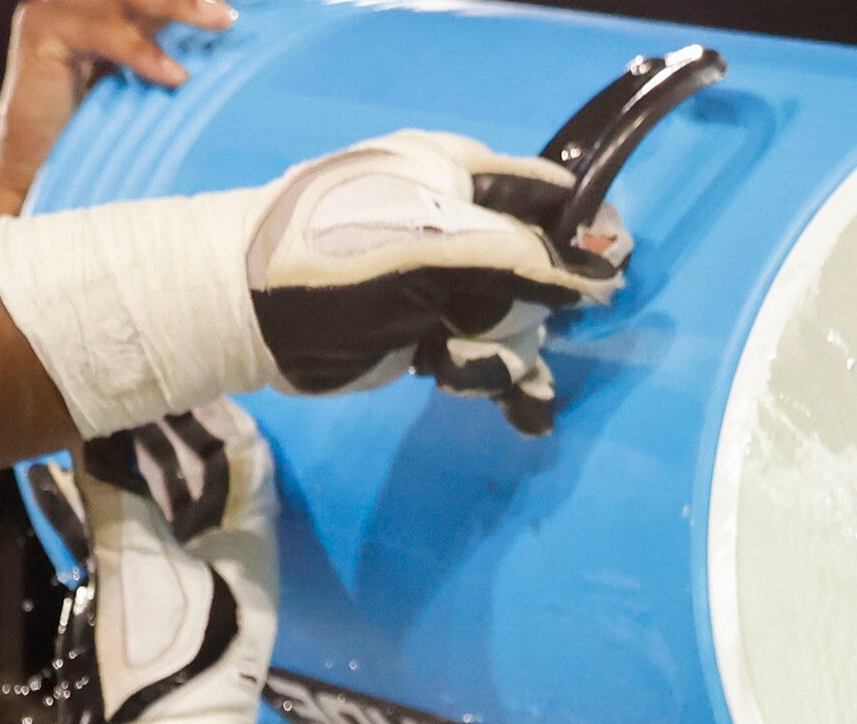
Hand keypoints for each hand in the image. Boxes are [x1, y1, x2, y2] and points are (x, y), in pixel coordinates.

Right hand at [0, 0, 237, 231]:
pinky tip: (174, 76)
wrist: (39, 166)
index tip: (249, 6)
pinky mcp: (41, 32)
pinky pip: (100, 32)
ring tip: (223, 21)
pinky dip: (140, 52)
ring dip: (178, 6)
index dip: (195, 0)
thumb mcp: (152, 91)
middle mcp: (83, 1)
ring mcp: (57, 10)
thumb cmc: (100, 134)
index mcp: (111, 10)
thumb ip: (182, 65)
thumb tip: (248, 66)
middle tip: (235, 10)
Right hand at [40, 399, 275, 723]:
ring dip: (118, 461)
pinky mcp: (142, 597)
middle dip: (159, 428)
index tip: (176, 372)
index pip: (244, 458)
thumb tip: (97, 434)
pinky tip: (45, 474)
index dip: (214, 412)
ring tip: (77, 415)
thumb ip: (120, 495)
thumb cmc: (166, 658)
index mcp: (247, 544)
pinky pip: (116, 536)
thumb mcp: (141, 564)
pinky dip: (86, 503)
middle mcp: (221, 554)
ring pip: (153, 500)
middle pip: (196, 472)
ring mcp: (181, 576)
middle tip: (114, 384)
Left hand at [245, 131, 627, 434]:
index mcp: (457, 176)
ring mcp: (448, 285)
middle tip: (486, 325)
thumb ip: (528, 259)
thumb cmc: (337, 259)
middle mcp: (461, 226)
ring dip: (504, 356)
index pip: (549, 195)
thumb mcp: (440, 244)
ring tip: (456, 367)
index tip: (608, 272)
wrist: (248, 316)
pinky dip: (503, 385)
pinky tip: (522, 415)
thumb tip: (604, 279)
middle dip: (530, 311)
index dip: (584, 231)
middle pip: (543, 272)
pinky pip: (495, 359)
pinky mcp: (433, 335)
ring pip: (521, 324)